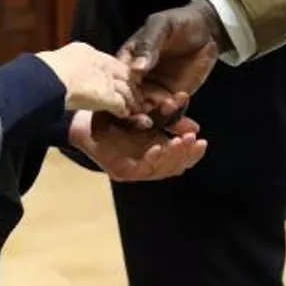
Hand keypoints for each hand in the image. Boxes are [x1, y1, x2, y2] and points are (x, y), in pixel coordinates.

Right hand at [35, 42, 137, 117]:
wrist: (50, 77)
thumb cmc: (46, 70)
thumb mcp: (60, 60)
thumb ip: (68, 64)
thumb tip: (58, 68)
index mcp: (90, 54)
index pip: (111, 62)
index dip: (117, 72)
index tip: (120, 78)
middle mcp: (102, 65)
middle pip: (125, 74)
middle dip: (131, 84)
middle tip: (136, 93)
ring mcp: (107, 81)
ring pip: (127, 90)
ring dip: (131, 100)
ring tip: (134, 107)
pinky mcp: (107, 97)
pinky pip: (121, 105)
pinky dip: (123, 111)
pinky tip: (125, 115)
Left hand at [67, 111, 207, 181]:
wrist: (82, 120)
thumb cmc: (115, 116)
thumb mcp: (147, 114)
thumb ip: (170, 120)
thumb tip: (196, 127)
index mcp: (155, 153)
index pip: (181, 161)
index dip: (193, 154)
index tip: (202, 141)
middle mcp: (146, 165)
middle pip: (173, 168)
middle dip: (185, 154)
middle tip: (192, 140)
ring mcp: (133, 170)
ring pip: (160, 170)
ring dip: (172, 156)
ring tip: (180, 142)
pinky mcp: (119, 171)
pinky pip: (140, 169)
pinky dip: (151, 159)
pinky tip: (158, 147)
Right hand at [118, 0, 225, 127]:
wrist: (208, 29)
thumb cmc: (180, 22)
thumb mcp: (162, 27)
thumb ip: (149, 46)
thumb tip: (136, 68)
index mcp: (127, 61)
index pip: (116, 83)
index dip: (118, 97)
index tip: (127, 105)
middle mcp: (136, 80)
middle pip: (128, 104)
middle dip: (135, 115)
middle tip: (148, 119)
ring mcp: (153, 91)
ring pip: (148, 113)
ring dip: (157, 116)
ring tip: (171, 105)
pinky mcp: (171, 98)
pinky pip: (168, 113)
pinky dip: (175, 118)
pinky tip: (184, 109)